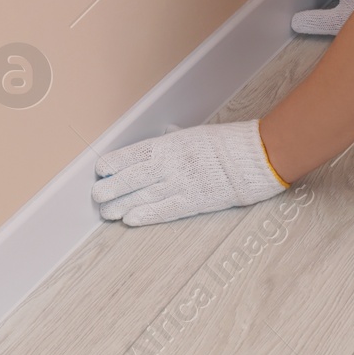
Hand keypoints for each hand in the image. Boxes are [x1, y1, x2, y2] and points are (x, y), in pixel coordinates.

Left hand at [93, 119, 290, 225]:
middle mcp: (172, 165)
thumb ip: (177, 139)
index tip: (101, 169)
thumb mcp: (198, 134)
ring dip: (122, 205)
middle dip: (112, 187)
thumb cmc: (229, 143)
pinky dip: (146, 215)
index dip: (116, 163)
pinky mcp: (193, 202)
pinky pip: (164, 210)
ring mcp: (182, 184)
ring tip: (106, 212)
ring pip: (143, 196)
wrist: (256, 159)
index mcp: (172, 144)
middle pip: (133, 178)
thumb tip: (165, 134)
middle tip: (97, 195)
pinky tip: (130, 220)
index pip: (135, 154)